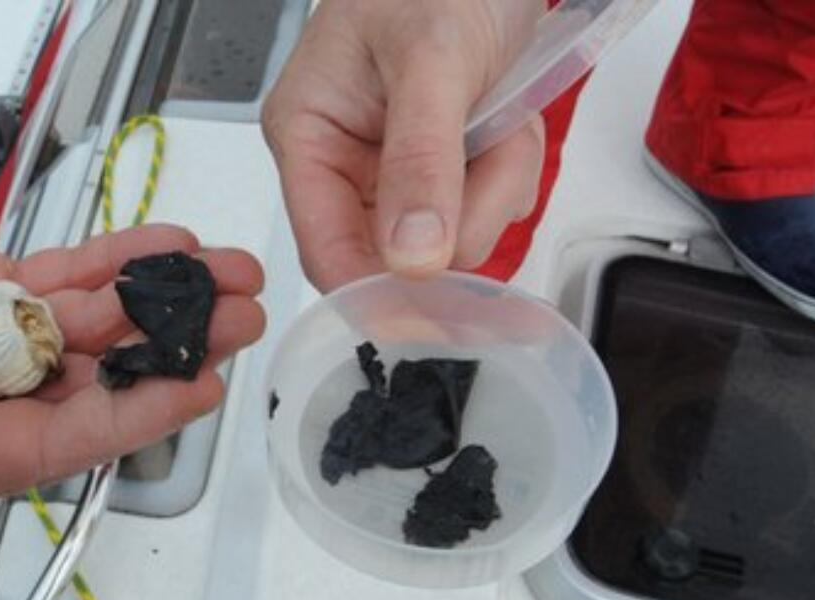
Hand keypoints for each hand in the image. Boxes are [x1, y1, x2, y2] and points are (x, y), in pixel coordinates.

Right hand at [0, 181, 264, 543]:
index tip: (197, 385)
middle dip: (170, 347)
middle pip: (95, 381)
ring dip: (159, 298)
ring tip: (228, 272)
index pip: (59, 443)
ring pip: (92, 326)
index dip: (131, 418)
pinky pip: (62, 278)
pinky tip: (166, 243)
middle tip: (239, 315)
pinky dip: (113, 260)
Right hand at [263, 0, 545, 289]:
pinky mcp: (439, 167)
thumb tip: (410, 257)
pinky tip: (506, 118)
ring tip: (503, 116)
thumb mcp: (432, 62)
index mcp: (306, 135)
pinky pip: (480, 206)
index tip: (430, 322)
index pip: (325, 247)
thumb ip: (420, 162)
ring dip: (495, 183)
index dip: (374, 292)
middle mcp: (342, 162)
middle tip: (496, 155)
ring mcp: (393, 169)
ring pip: (450, 233)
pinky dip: (508, 169)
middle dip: (461, 214)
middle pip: (396, 250)